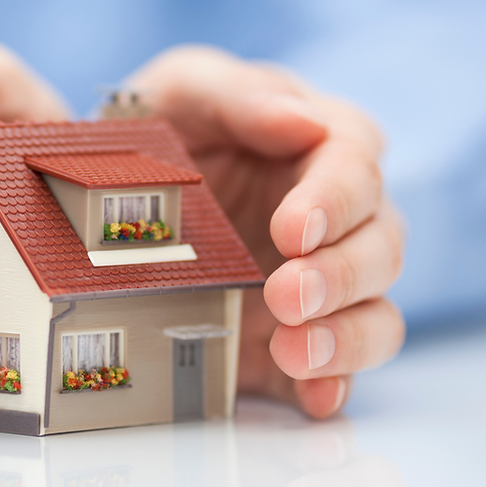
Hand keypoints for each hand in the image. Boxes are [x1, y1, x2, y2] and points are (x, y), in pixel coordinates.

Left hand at [127, 46, 404, 417]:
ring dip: (348, 335)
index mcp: (315, 147)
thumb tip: (304, 120)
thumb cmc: (157, 130)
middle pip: (380, 244)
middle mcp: (333, 220)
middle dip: (341, 274)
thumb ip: (238, 95)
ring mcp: (317, 285)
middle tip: (285, 294)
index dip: (336, 199)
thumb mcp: (181, 92)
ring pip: (376, 311)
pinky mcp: (291, 339)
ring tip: (294, 350)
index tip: (295, 229)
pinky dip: (334, 385)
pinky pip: (336, 369)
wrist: (105, 198)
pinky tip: (313, 394)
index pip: (357, 163)